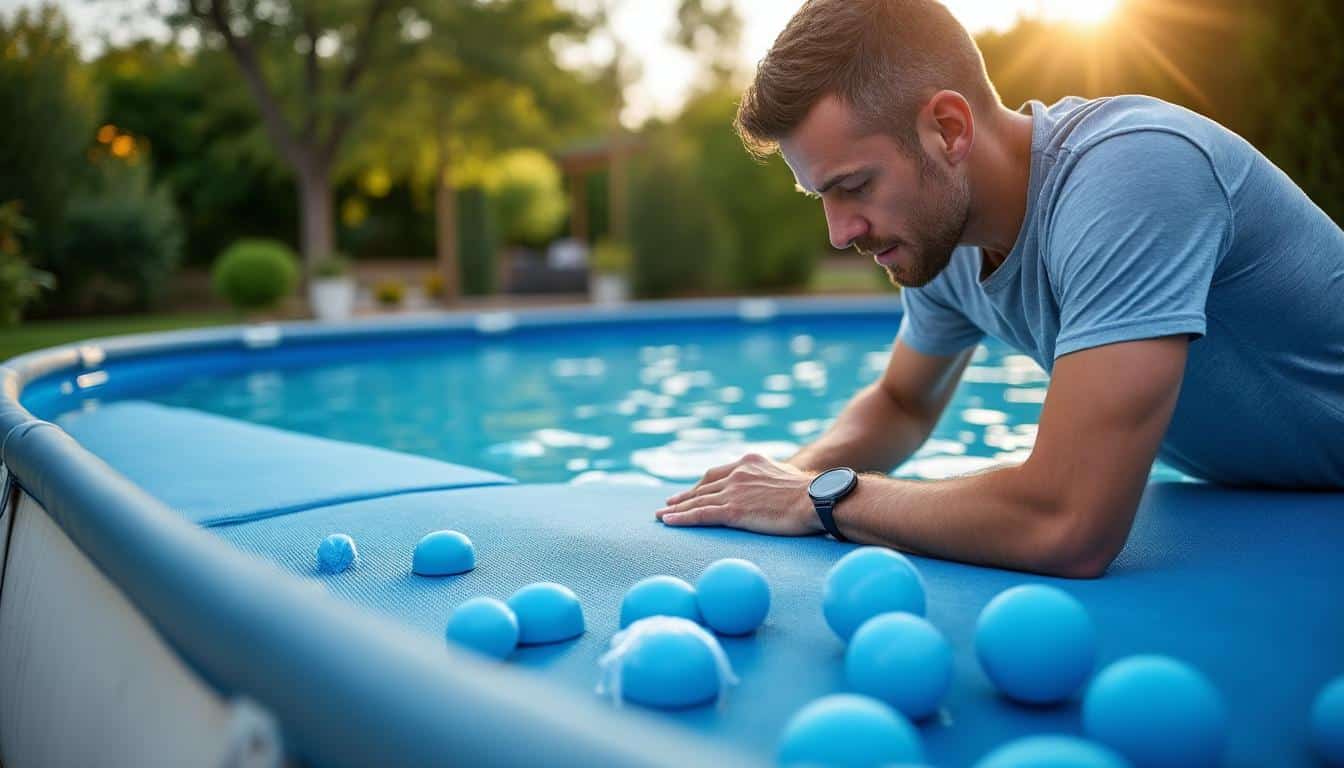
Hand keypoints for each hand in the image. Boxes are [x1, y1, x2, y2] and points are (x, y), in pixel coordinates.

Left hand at [655, 453, 822, 535]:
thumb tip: (775, 493)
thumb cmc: (812, 495)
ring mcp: (734, 491)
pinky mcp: (733, 510)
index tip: (691, 491)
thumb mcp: (787, 478)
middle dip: (685, 496)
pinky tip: (668, 522)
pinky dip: (682, 518)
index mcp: (750, 462)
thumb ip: (773, 481)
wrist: (817, 499)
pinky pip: (700, 514)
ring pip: (698, 500)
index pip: (719, 473)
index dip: (702, 484)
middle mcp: (738, 472)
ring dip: (676, 508)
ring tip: (661, 516)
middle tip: (669, 504)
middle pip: (703, 486)